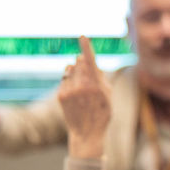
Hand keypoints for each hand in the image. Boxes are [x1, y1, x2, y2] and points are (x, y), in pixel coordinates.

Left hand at [57, 36, 112, 157]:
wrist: (87, 133)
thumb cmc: (101, 113)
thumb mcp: (108, 94)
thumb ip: (99, 75)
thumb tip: (85, 60)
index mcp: (95, 85)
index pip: (90, 60)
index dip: (86, 46)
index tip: (82, 35)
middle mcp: (81, 86)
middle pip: (79, 62)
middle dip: (83, 64)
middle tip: (89, 78)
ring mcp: (69, 91)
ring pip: (70, 70)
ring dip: (75, 73)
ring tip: (82, 89)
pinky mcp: (61, 95)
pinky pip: (64, 80)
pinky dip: (69, 82)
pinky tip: (75, 95)